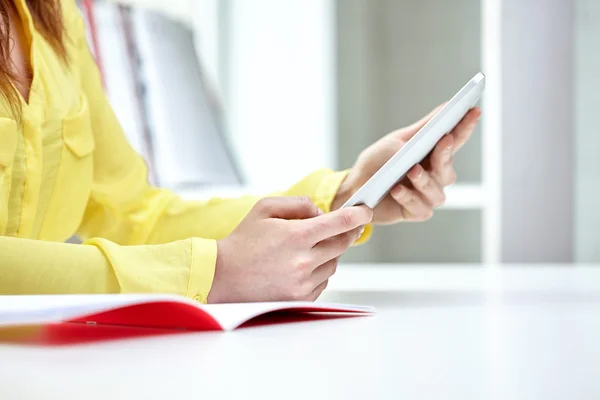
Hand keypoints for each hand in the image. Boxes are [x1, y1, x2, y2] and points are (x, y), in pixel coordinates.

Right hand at [207, 196, 372, 302]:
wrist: (221, 277)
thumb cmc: (242, 241)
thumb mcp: (264, 208)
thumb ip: (298, 204)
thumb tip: (321, 212)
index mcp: (297, 236)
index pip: (340, 223)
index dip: (358, 215)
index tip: (366, 211)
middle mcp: (304, 261)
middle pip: (342, 244)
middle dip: (347, 232)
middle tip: (347, 226)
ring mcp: (303, 283)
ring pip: (334, 263)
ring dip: (329, 253)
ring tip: (307, 248)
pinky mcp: (300, 299)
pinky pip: (323, 281)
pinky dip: (319, 271)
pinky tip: (300, 266)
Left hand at [332, 105, 480, 223]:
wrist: (355, 186)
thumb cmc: (378, 163)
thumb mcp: (398, 141)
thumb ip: (423, 128)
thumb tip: (447, 106)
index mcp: (432, 156)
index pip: (454, 141)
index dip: (466, 127)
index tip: (474, 110)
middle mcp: (434, 177)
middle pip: (448, 170)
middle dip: (445, 156)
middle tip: (443, 141)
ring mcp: (426, 196)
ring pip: (437, 192)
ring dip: (424, 181)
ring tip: (411, 171)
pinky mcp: (415, 212)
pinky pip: (421, 208)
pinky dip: (408, 197)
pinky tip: (396, 189)